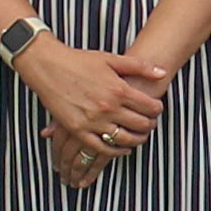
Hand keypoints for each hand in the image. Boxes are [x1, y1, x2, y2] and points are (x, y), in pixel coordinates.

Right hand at [14, 38, 168, 163]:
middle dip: (149, 125)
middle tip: (151, 124)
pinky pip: (101, 148)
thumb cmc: (79, 60)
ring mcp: (92, 121)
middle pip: (140, 125)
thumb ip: (139, 67)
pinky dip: (115, 151)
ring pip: (124, 139)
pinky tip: (122, 148)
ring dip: (136, 140)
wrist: (48, 66)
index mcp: (118, 89)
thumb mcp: (111, 59)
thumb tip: (163, 72)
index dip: (157, 109)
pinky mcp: (78, 130)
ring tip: (139, 137)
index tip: (157, 109)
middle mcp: (108, 107)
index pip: (149, 106)